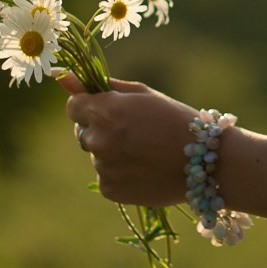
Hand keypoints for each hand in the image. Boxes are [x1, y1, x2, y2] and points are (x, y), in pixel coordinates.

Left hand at [59, 75, 192, 209]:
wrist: (204, 161)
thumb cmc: (174, 119)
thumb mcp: (142, 95)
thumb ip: (100, 86)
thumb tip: (62, 77)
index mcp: (105, 111)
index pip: (73, 107)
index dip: (90, 106)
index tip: (110, 110)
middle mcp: (99, 140)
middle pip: (82, 133)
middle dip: (100, 130)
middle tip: (134, 133)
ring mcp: (103, 167)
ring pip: (96, 156)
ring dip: (112, 153)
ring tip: (144, 152)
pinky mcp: (110, 190)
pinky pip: (105, 177)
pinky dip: (119, 174)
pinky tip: (144, 169)